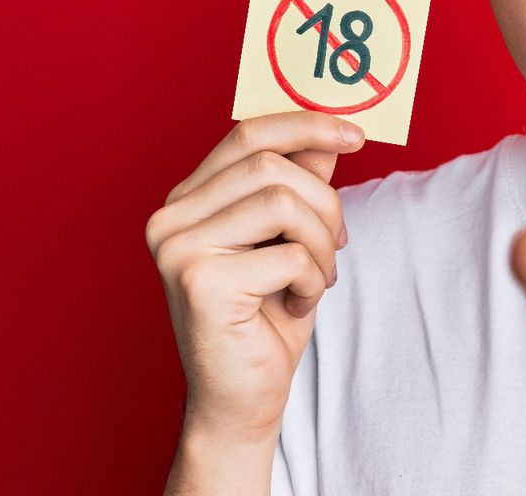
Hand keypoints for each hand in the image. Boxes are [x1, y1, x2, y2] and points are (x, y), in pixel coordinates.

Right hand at [146, 111, 363, 443]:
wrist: (241, 399)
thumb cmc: (266, 318)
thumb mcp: (291, 239)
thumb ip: (300, 184)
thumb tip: (329, 134)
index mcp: (187, 201)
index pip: (247, 135)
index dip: (305, 125)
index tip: (355, 134)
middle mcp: (170, 219)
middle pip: (270, 166)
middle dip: (324, 203)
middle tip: (337, 244)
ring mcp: (178, 250)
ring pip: (283, 203)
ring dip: (320, 244)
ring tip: (314, 278)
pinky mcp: (201, 284)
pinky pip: (288, 255)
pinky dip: (311, 279)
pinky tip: (296, 303)